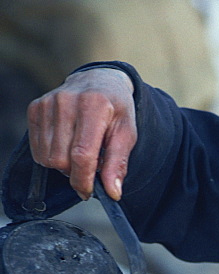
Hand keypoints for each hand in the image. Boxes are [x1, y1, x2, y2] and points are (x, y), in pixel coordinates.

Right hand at [27, 67, 136, 201]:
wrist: (99, 81)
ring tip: (78, 153)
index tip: (88, 192)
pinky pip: (37, 149)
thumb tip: (112, 193)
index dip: (83, 180)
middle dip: (75, 172)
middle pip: (61, 159)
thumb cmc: (116, 110)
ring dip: (63, 165)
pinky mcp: (35, 108)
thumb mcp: (127, 134)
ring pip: (47, 157)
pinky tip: (65, 146)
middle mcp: (67, 101)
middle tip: (89, 165)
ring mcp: (48, 103)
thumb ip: (118, 164)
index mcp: (94, 106)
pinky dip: (51, 156)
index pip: (82, 155)